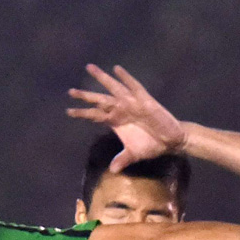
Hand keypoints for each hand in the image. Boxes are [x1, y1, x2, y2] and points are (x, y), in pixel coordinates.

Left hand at [68, 64, 186, 171]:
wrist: (170, 142)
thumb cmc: (151, 145)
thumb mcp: (134, 154)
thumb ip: (122, 160)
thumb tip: (113, 171)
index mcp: (116, 121)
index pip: (96, 115)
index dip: (83, 113)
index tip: (68, 111)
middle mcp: (121, 110)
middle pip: (100, 100)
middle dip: (86, 96)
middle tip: (71, 92)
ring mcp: (132, 104)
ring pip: (113, 89)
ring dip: (102, 79)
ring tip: (90, 68)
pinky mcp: (145, 100)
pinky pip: (134, 87)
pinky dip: (126, 78)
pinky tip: (117, 69)